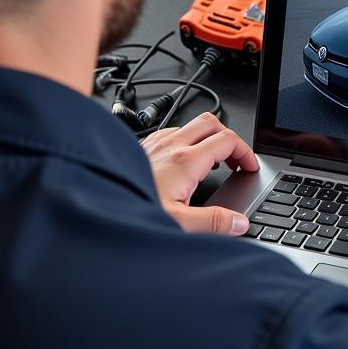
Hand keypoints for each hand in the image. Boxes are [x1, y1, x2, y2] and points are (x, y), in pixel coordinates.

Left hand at [141, 112, 258, 235]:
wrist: (97, 211)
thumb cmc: (131, 215)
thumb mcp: (180, 226)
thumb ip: (214, 223)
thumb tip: (239, 222)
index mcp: (184, 161)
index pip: (227, 140)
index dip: (246, 152)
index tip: (250, 167)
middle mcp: (169, 147)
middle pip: (211, 122)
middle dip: (229, 138)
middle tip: (236, 161)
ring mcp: (153, 145)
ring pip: (189, 126)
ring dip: (206, 139)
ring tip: (213, 163)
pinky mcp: (141, 150)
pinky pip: (169, 134)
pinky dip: (185, 142)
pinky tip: (182, 162)